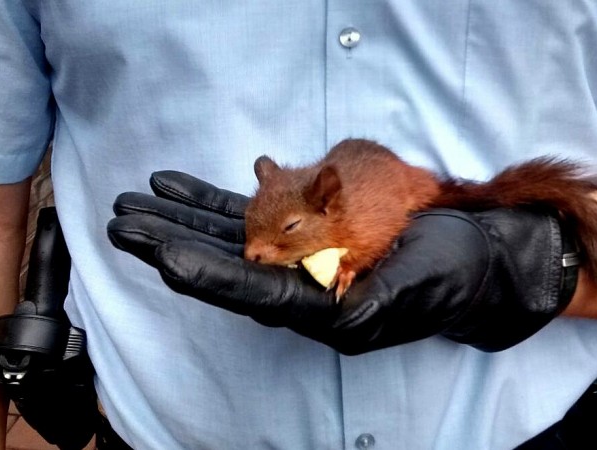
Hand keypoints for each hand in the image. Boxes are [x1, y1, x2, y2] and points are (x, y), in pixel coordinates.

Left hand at [108, 171, 577, 354]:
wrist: (473, 258)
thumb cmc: (450, 273)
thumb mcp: (420, 289)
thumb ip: (377, 304)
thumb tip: (339, 317)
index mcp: (326, 311)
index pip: (258, 294)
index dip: (212, 276)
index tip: (164, 258)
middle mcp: (303, 289)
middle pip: (228, 265)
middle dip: (175, 245)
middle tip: (122, 226)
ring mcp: (301, 261)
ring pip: (230, 239)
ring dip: (181, 220)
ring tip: (133, 204)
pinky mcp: (307, 237)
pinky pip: (252, 218)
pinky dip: (215, 202)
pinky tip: (179, 187)